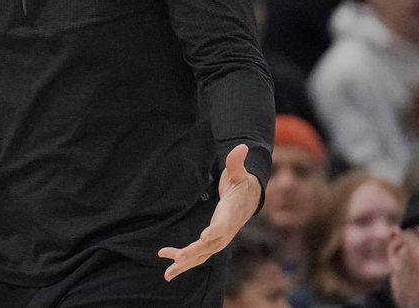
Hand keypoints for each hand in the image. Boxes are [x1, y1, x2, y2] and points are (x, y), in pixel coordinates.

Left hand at [158, 144, 260, 280]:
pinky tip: (168, 265)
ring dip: (185, 263)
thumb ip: (237, 162)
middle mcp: (226, 231)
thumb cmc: (241, 184)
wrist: (249, 200)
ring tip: (168, 272)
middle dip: (194, 253)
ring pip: (202, 255)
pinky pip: (198, 255)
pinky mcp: (211, 243)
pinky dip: (183, 261)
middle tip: (179, 259)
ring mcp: (219, 240)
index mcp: (231, 214)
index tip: (204, 237)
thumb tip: (242, 146)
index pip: (224, 225)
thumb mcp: (239, 173)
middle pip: (210, 245)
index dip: (215, 232)